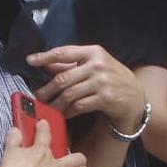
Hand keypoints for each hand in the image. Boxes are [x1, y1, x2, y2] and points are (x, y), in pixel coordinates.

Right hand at [0, 124, 91, 166]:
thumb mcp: (10, 152)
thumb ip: (13, 140)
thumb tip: (15, 131)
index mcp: (42, 152)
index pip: (45, 135)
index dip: (44, 128)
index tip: (43, 125)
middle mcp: (56, 165)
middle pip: (79, 157)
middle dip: (77, 160)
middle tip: (72, 162)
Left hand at [30, 44, 144, 123]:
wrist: (136, 97)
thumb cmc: (112, 79)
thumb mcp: (95, 65)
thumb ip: (72, 65)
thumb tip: (46, 64)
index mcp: (93, 52)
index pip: (64, 52)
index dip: (45, 56)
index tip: (30, 60)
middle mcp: (97, 65)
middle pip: (63, 78)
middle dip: (47, 89)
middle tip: (38, 97)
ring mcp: (102, 82)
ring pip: (69, 94)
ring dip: (56, 103)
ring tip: (49, 108)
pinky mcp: (105, 98)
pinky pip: (79, 106)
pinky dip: (69, 111)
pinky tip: (65, 114)